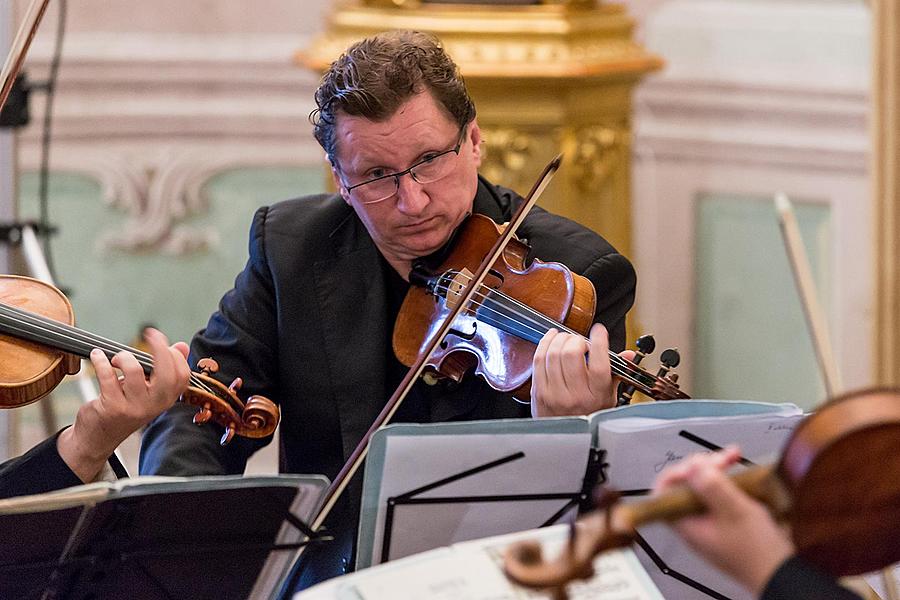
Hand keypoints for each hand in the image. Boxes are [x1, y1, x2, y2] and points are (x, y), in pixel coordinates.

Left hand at [57, 328, 189, 482]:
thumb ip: (164, 369)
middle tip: (150, 334)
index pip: (182, 375)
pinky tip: (97, 356)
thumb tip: (182, 347)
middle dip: (160, 349)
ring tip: (115, 359)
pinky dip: (100, 361)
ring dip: (123, 357)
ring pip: (134, 370)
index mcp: (166, 399)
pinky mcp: (112, 407)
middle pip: (167, 373)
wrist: (98, 438)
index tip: (161, 339)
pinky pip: (107, 376)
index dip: (175, 354)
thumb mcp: (148, 391)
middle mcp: (154, 405)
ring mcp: (134, 407)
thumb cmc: (124, 408)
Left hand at [530, 323, 633, 416]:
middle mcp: (576, 395)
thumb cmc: (589, 414)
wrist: (566, 439)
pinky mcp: (539, 392)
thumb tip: (628, 355)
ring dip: (559, 339)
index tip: (599, 331)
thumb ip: (616, 373)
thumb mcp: (608, 397)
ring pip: (553, 354)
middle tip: (579, 340)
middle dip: (576, 339)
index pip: (600, 362)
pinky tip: (550, 340)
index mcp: (598, 395)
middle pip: (572, 354)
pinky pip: (538, 360)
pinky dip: (544, 344)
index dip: (599, 341)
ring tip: (565, 339)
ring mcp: (555, 394)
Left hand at [653, 447, 793, 595]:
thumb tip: (692, 466)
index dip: (677, 473)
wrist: (783, 575)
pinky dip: (728, 482)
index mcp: (686, 524)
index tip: (697, 464)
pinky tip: (740, 472)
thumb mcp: (734, 511)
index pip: (664, 493)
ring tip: (734, 455)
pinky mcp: (726, 522)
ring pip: (704, 488)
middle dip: (702, 467)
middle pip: (685, 486)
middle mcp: (694, 524)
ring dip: (717, 470)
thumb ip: (711, 486)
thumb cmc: (758, 551)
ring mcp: (710, 523)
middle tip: (723, 459)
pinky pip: (719, 496)